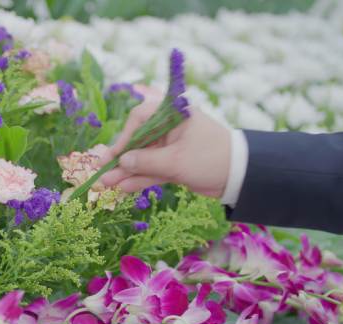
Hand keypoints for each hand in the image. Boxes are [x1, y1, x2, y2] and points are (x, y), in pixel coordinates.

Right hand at [100, 102, 231, 197]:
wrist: (240, 177)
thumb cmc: (210, 158)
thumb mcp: (176, 161)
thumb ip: (146, 161)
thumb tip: (122, 161)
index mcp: (173, 116)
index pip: (140, 119)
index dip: (124, 137)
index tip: (114, 154)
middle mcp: (170, 129)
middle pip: (138, 142)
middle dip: (121, 159)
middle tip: (102, 172)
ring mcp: (172, 148)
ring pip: (143, 159)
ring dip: (127, 172)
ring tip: (107, 184)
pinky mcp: (175, 165)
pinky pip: (152, 170)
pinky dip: (139, 179)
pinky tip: (123, 188)